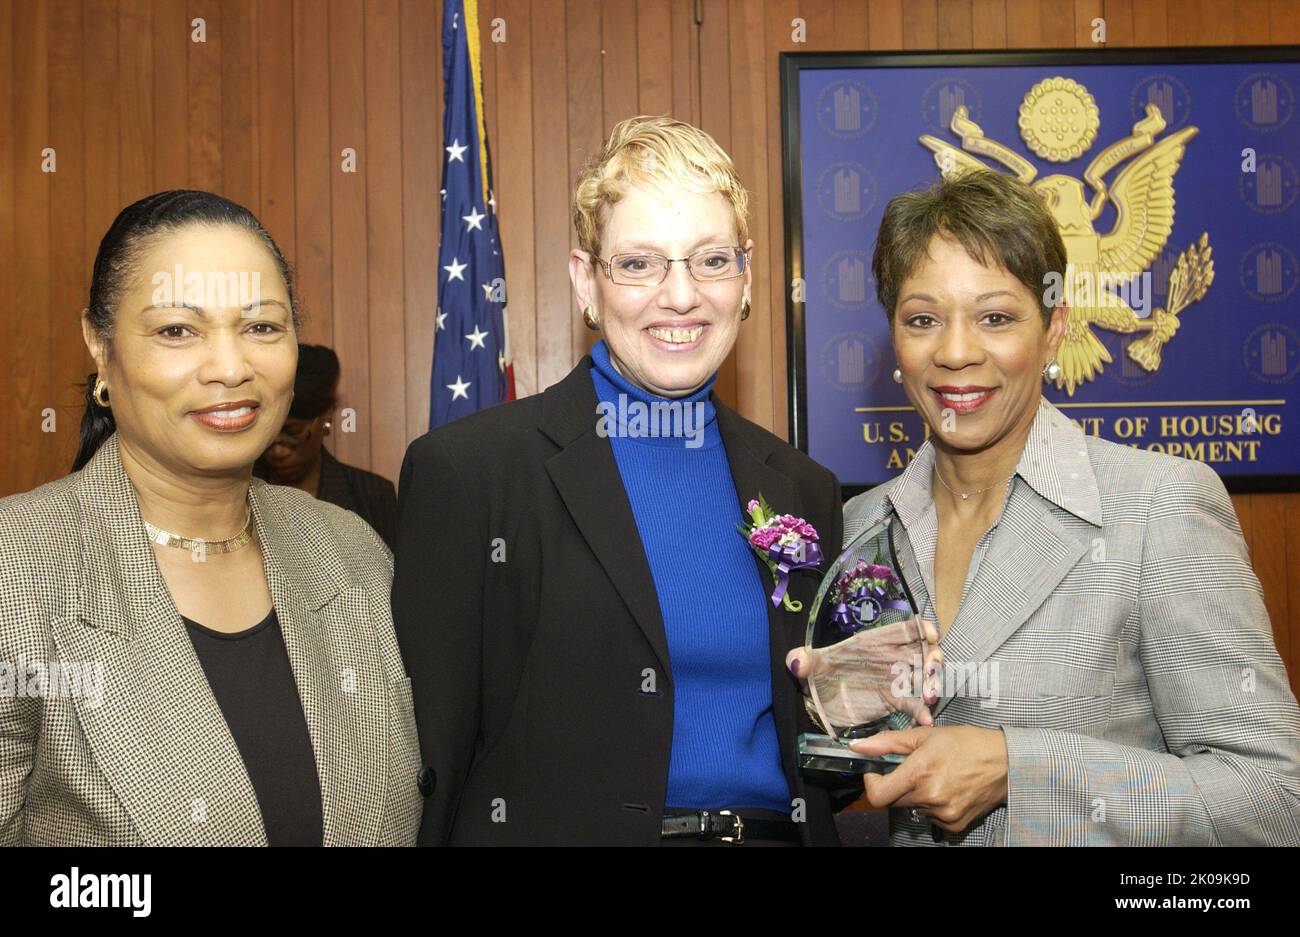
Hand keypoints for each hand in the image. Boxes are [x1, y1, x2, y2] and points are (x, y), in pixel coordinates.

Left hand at [785, 617, 942, 727]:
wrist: (819, 701)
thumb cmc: (819, 675)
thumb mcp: (809, 665)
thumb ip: (803, 660)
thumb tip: (795, 661)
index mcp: (875, 642)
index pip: (904, 629)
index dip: (921, 628)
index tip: (931, 635)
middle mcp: (891, 658)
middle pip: (922, 651)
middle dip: (933, 658)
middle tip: (930, 672)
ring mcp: (896, 680)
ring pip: (925, 677)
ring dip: (933, 684)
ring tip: (928, 697)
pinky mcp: (895, 701)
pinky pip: (914, 704)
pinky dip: (922, 711)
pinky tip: (924, 720)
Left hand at [851, 726, 1008, 833]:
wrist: (1005, 762)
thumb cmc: (966, 743)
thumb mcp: (924, 735)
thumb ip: (887, 742)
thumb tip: (858, 746)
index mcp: (919, 773)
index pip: (877, 795)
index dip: (871, 783)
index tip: (877, 773)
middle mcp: (930, 797)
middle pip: (894, 800)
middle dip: (897, 785)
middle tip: (913, 769)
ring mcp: (943, 814)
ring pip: (912, 808)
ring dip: (916, 795)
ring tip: (936, 776)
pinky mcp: (954, 824)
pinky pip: (931, 817)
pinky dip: (932, 805)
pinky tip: (947, 789)